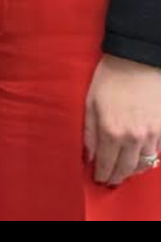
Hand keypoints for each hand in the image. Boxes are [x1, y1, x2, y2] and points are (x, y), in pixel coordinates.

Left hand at [84, 55, 160, 185]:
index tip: (97, 179)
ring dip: (132, 171)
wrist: (137, 61)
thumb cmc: (109, 78)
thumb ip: (88, 131)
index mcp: (110, 130)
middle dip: (116, 177)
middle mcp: (132, 137)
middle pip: (126, 168)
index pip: (106, 162)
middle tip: (109, 180)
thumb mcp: (90, 102)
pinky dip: (147, 160)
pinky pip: (157, 153)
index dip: (101, 174)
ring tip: (123, 172)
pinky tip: (139, 159)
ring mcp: (151, 135)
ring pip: (143, 164)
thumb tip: (87, 155)